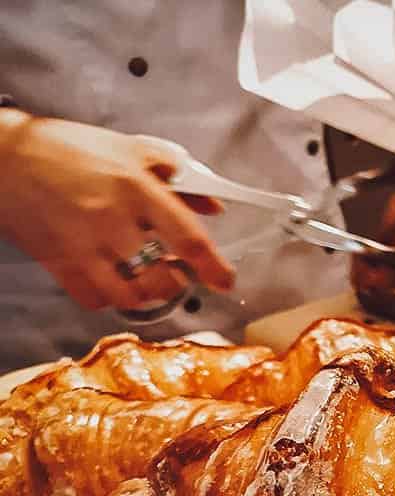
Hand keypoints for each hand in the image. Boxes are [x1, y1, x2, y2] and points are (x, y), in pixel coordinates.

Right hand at [0, 112, 235, 309]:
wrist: (5, 157)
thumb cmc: (70, 150)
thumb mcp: (130, 151)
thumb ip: (177, 177)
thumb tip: (212, 205)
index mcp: (136, 189)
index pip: (187, 238)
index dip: (213, 266)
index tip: (225, 280)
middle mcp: (112, 221)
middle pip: (160, 278)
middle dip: (177, 283)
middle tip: (178, 274)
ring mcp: (83, 245)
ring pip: (129, 296)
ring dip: (147, 295)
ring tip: (149, 280)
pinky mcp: (58, 261)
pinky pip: (92, 298)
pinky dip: (108, 298)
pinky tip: (113, 281)